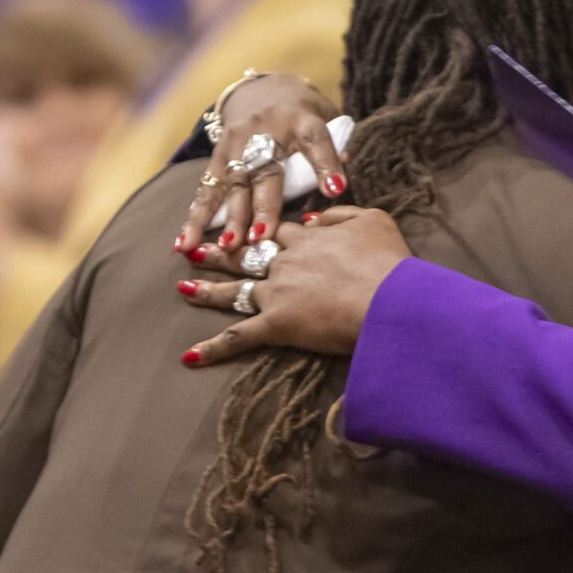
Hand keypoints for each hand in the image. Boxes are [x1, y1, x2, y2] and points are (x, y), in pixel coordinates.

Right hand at [175, 74, 346, 259]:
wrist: (261, 88)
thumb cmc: (303, 113)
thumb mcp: (325, 116)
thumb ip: (335, 143)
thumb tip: (346, 170)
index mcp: (299, 119)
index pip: (314, 139)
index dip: (325, 163)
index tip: (336, 189)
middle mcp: (264, 130)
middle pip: (264, 171)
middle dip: (262, 206)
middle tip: (263, 237)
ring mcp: (236, 143)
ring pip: (232, 184)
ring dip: (229, 219)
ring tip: (226, 247)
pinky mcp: (218, 156)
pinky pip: (206, 189)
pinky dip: (195, 217)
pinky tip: (184, 241)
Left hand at [176, 206, 410, 365]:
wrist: (389, 300)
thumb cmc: (388, 264)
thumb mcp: (374, 221)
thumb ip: (341, 215)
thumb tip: (313, 219)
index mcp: (307, 240)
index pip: (277, 231)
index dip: (260, 229)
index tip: (248, 229)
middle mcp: (285, 263)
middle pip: (244, 256)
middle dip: (219, 253)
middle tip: (195, 250)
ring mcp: (276, 294)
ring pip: (234, 291)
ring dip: (207, 290)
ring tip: (182, 288)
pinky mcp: (276, 325)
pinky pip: (239, 338)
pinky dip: (213, 348)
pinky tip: (189, 357)